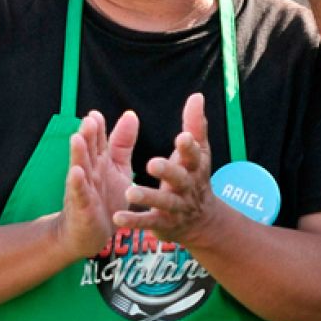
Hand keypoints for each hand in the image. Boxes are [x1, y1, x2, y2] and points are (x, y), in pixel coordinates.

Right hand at [58, 110, 138, 257]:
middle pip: (87, 150)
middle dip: (87, 136)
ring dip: (78, 154)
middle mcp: (89, 171)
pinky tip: (76, 173)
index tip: (95, 114)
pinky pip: (80, 193)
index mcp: (99, 161)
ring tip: (76, 138)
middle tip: (89, 120)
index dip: (96, 128)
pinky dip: (77, 183)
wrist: (92, 234)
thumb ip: (122, 143)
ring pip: (80, 168)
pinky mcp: (82, 207)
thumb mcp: (118, 169)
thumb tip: (130, 114)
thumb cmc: (105, 198)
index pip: (97, 141)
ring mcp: (83, 188)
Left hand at [114, 92, 225, 245]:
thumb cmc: (194, 177)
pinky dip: (134, 221)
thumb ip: (195, 126)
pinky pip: (148, 222)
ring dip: (148, 197)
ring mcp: (176, 208)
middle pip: (180, 179)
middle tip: (152, 163)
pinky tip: (117, 218)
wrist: (202, 221)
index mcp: (195, 167)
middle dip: (168, 171)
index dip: (189, 147)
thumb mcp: (198, 153)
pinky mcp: (164, 224)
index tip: (182, 136)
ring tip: (130, 192)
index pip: (194, 155)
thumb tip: (197, 96)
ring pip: (163, 203)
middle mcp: (188, 188)